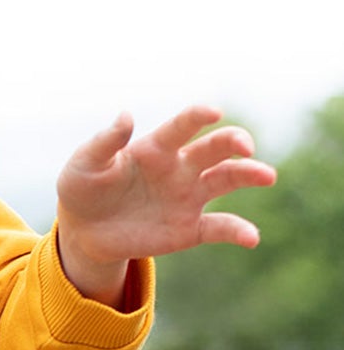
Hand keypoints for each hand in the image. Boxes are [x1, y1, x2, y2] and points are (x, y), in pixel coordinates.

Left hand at [55, 106, 276, 304]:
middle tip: (246, 146)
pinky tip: (252, 238)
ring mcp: (188, 197)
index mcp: (155, 148)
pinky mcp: (189, 228)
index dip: (198, 116)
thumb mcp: (83, 165)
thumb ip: (103, 143)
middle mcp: (179, 168)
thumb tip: (126, 116)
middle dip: (233, 142)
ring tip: (267, 175)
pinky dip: (238, 231)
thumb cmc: (83, 188)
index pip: (182, 126)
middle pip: (214, 149)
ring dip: (249, 174)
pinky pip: (219, 227)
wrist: (83, 231)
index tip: (212, 112)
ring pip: (227, 179)